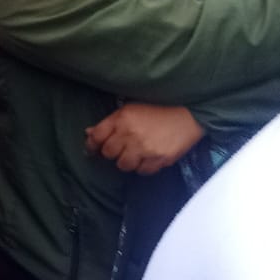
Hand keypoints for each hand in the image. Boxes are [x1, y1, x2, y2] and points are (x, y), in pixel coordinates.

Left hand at [85, 103, 204, 174]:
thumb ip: (111, 122)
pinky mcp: (159, 159)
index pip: (96, 137)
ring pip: (123, 165)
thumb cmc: (159, 108)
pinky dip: (144, 167)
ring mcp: (145, 148)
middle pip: (108, 153)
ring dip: (128, 161)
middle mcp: (130, 134)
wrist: (190, 112)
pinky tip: (149, 157)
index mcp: (122, 118)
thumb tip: (89, 133)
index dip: (92, 145)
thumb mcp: (131, 108)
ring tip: (136, 153)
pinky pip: (143, 171)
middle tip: (122, 148)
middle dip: (113, 152)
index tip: (94, 149)